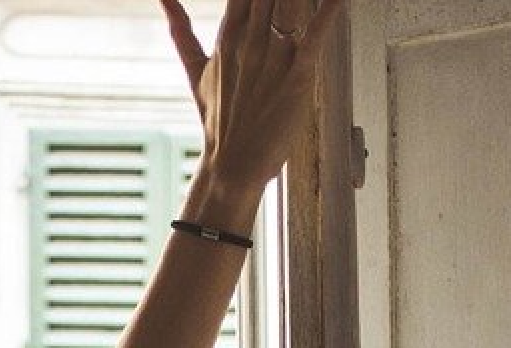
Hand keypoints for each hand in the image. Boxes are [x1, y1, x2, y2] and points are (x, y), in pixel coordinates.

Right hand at [159, 0, 347, 191]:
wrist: (231, 166)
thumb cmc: (219, 118)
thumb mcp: (195, 70)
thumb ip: (179, 30)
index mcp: (228, 35)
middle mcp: (250, 39)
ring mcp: (274, 56)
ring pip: (289, 1)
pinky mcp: (299, 74)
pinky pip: (319, 33)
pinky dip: (332, 10)